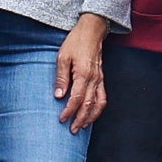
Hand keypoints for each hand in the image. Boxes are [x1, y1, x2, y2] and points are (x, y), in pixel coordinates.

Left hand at [55, 16, 108, 132]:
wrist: (92, 31)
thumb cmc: (76, 42)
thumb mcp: (63, 57)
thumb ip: (61, 77)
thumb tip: (58, 95)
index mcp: (84, 74)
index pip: (76, 98)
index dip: (69, 111)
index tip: (61, 118)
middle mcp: (94, 79)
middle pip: (89, 105)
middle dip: (80, 119)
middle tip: (72, 129)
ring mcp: (100, 80)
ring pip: (99, 104)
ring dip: (91, 117)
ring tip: (83, 126)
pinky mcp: (102, 79)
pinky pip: (103, 97)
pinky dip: (98, 109)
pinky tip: (91, 114)